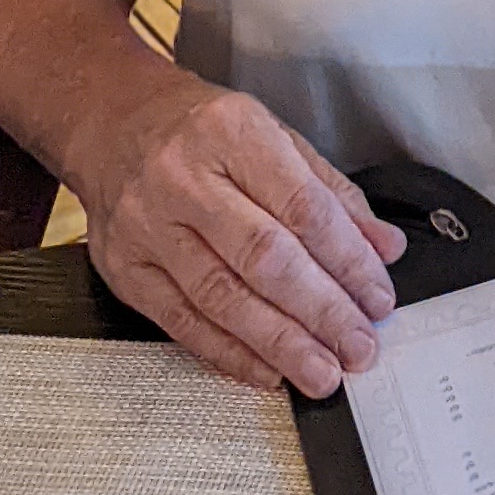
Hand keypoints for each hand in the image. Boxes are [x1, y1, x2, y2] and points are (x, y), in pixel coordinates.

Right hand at [65, 61, 404, 396]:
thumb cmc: (200, 128)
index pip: (301, 206)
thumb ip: (330, 192)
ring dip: (280, 344)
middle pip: (263, 258)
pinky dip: (229, 354)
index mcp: (231, 131)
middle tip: (359, 346)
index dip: (347, 259)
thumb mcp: (272, 133)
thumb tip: (383, 247)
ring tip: (322, 372)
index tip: (377, 298)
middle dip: (320, 311)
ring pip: (222, 298)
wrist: (111, 122)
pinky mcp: (125, 270)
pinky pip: (182, 323)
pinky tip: (267, 372)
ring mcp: (148, 227)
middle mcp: (184, 179)